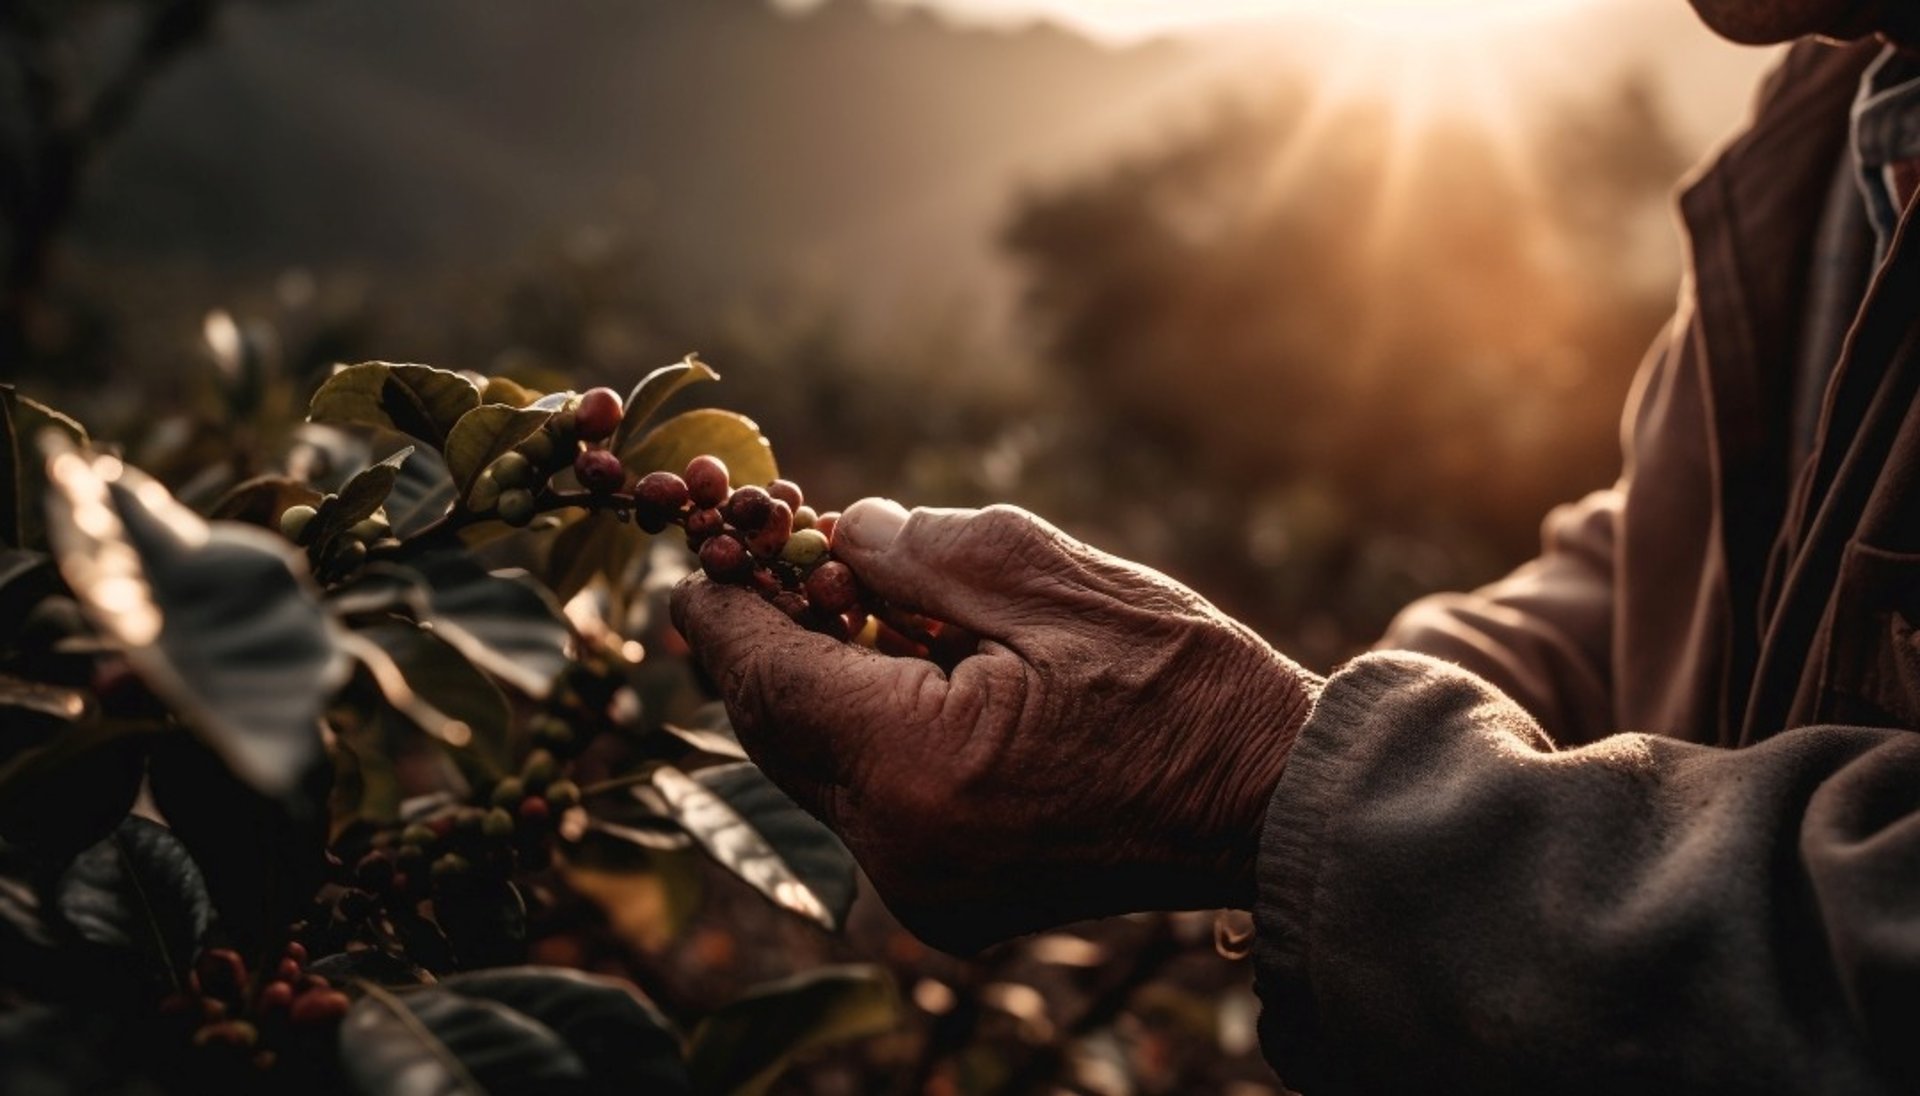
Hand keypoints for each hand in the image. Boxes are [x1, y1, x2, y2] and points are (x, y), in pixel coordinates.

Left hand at [671, 501, 1318, 952]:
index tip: (701, 546)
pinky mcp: (956, 900)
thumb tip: (839, 533)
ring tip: (851, 600)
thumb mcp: (1054, 582)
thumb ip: (922, 549)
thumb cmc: (1188, 689)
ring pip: (820, 770)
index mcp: (916, 771)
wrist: (1281, 806)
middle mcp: (901, 852)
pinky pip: (871, 804)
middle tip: (772, 558)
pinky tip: (906, 670)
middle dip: (769, 638)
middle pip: (779, 730)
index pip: (766, 678)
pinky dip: (868, 733)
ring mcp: (927, 890)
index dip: (723, 604)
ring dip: (820, 684)